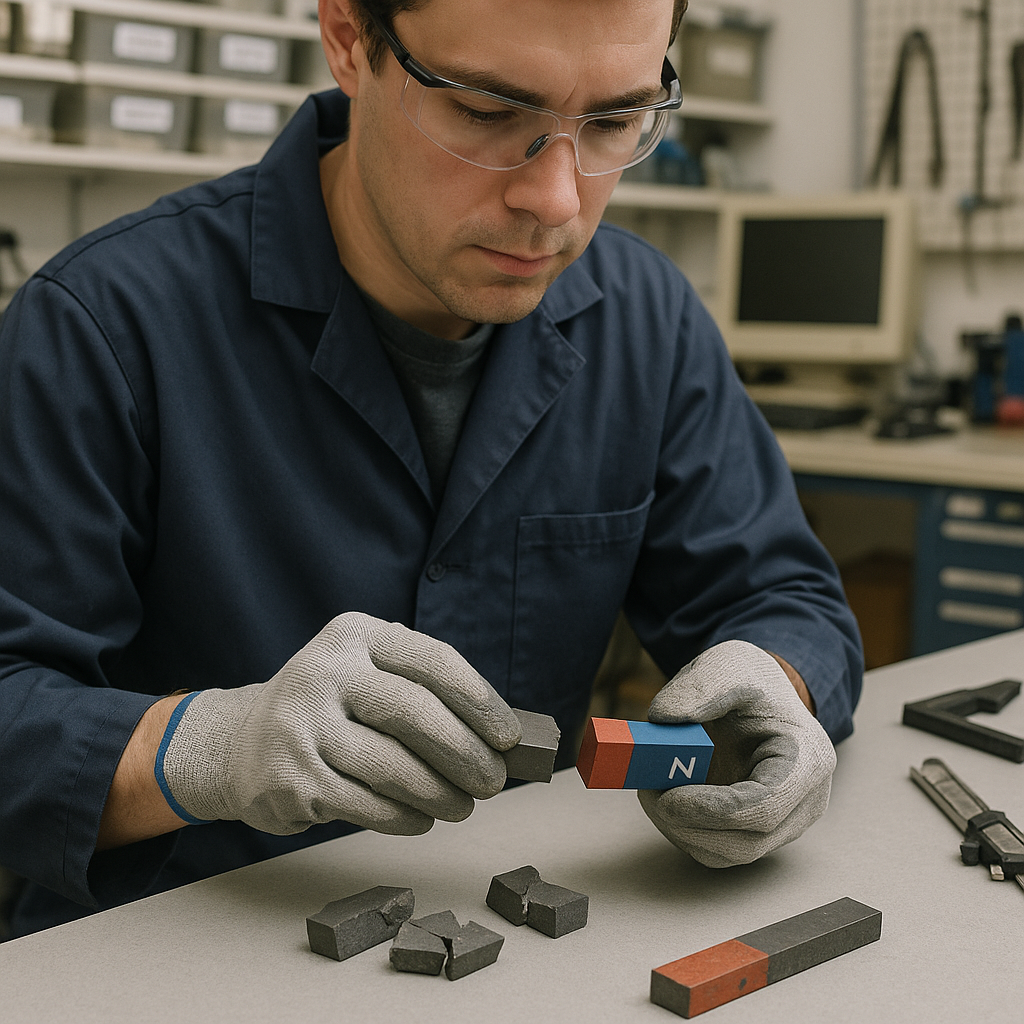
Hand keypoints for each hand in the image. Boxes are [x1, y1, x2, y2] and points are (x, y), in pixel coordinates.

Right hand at [158, 611, 521, 835]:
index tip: (510, 736)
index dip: (480, 701)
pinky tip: (421, 818)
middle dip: (465, 753)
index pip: (433, 661)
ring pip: (393, 767)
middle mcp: (324, 671)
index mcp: (355, 635)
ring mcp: (301, 725)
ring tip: (463, 806)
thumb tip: (501, 740)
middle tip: (493, 781)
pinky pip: (366, 805)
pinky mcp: (291, 778)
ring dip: (440, 793)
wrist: (240, 743)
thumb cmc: (331, 708)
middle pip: (414, 714)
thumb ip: (425, 694)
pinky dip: (405, 817)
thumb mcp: (367, 675)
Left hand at [637, 640, 835, 866]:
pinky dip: (685, 830)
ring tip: (651, 788)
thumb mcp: (729, 664)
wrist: (763, 693)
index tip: (667, 797)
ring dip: (681, 830)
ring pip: (729, 853)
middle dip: (688, 824)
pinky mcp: (758, 830)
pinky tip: (665, 798)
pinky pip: (720, 848)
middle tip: (647, 791)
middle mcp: (805, 801)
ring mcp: (784, 822)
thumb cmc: (752, 681)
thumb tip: (663, 719)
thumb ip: (700, 687)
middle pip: (746, 842)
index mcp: (807, 760)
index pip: (764, 807)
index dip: (713, 811)